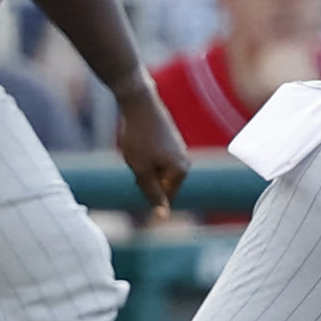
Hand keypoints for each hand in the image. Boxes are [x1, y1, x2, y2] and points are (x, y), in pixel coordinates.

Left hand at [115, 84, 189, 218]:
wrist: (139, 103)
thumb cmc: (139, 138)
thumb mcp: (141, 171)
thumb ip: (153, 194)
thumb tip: (163, 217)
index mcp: (181, 171)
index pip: (164, 197)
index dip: (145, 189)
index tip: (137, 171)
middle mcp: (185, 162)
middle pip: (161, 185)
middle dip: (145, 179)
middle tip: (135, 159)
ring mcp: (179, 151)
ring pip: (156, 171)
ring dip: (142, 167)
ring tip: (136, 149)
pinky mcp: (170, 142)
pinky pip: (156, 159)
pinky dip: (144, 156)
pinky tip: (138, 142)